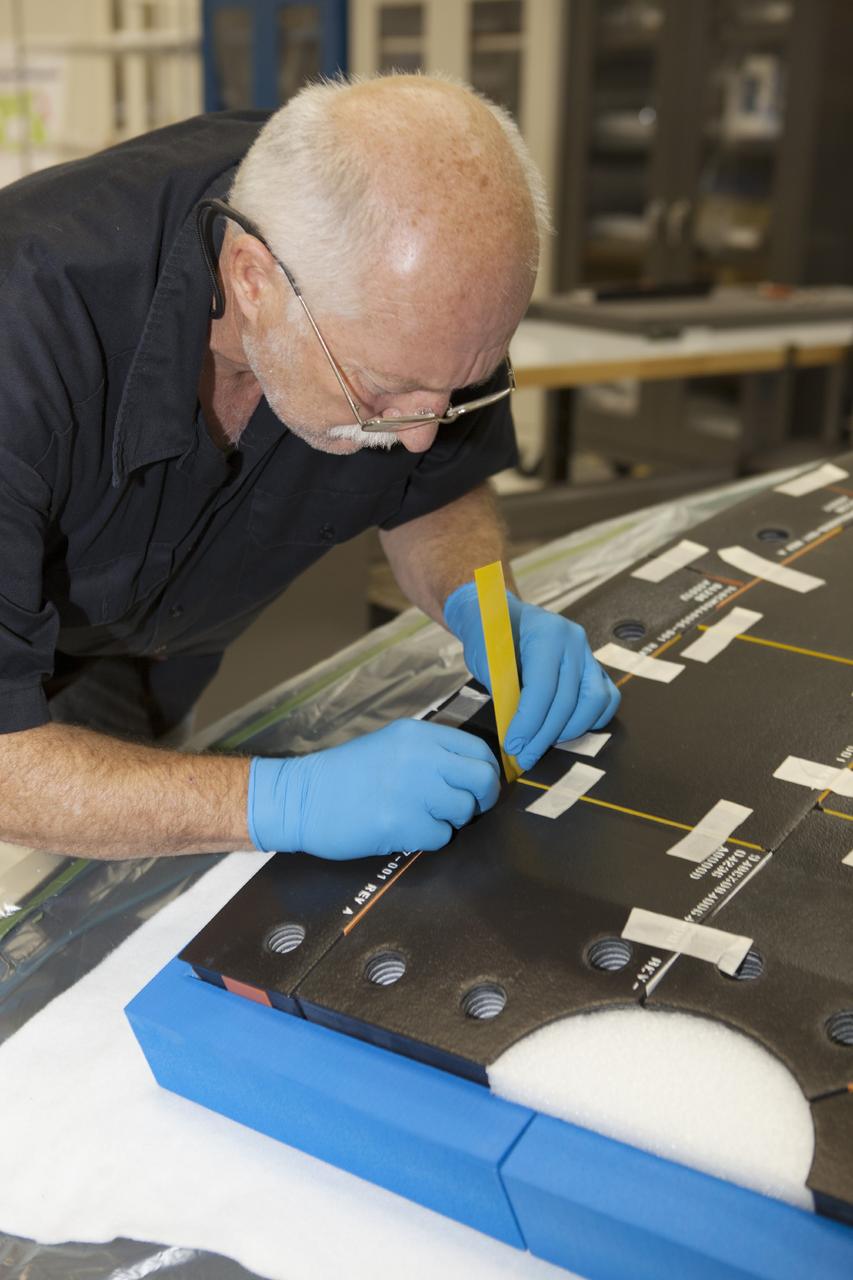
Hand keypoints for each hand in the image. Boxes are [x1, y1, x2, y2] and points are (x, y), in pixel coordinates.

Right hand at [248, 719, 500, 858]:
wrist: (302, 799)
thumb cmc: (345, 775)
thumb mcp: (390, 746)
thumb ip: (430, 753)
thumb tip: (471, 771)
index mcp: (418, 734)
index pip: (478, 748)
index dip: (487, 770)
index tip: (480, 784)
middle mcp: (421, 757)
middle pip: (483, 778)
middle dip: (482, 798)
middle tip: (467, 808)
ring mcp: (413, 790)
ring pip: (465, 810)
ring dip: (451, 820)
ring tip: (423, 817)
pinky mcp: (403, 824)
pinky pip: (441, 837)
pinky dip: (429, 839)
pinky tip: (404, 830)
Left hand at [444, 582, 619, 771]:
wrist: (500, 615)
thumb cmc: (489, 637)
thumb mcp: (487, 661)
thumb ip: (505, 694)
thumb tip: (519, 736)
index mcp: (546, 635)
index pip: (542, 689)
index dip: (528, 723)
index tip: (513, 746)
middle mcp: (574, 642)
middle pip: (568, 701)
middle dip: (545, 736)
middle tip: (525, 757)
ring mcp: (588, 654)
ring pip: (594, 702)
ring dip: (570, 730)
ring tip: (544, 744)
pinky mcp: (594, 667)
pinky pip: (606, 698)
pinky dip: (592, 719)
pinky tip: (568, 730)